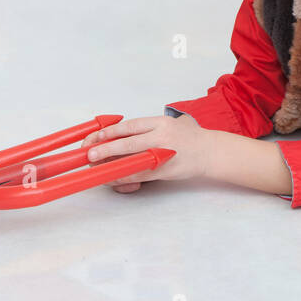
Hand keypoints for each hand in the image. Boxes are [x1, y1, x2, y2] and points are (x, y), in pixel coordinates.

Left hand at [81, 114, 210, 193]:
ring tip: (97, 166)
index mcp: (160, 122)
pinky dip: (125, 177)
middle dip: (105, 147)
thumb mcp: (169, 124)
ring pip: (132, 159)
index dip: (110, 131)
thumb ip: (148, 128)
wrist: (210, 151)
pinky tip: (113, 178)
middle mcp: (161, 136)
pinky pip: (140, 174)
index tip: (95, 136)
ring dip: (112, 164)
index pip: (130, 126)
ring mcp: (164, 154)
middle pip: (128, 142)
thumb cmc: (189, 138)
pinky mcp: (165, 170)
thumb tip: (119, 135)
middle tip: (89, 152)